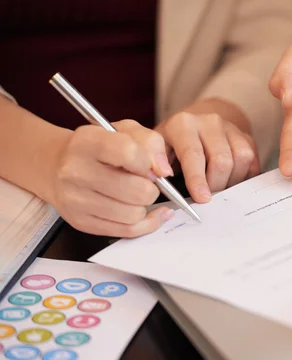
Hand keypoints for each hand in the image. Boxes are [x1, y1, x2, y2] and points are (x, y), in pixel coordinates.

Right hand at [46, 120, 174, 237]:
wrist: (57, 165)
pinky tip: (150, 213)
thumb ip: (150, 143)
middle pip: (136, 190)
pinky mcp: (81, 222)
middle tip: (146, 183)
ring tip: (137, 195)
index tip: (148, 166)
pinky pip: (126, 231)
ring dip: (144, 206)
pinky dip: (146, 223)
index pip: (128, 152)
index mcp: (87, 142)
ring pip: (133, 214)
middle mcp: (75, 171)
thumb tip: (164, 171)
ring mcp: (75, 200)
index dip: (147, 162)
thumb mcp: (126, 131)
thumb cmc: (99, 147)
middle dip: (151, 188)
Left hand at [155, 99, 259, 202]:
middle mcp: (209, 121)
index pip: (193, 154)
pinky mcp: (246, 137)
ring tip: (218, 189)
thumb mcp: (156, 151)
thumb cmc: (171, 146)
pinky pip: (253, 162)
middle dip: (216, 185)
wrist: (193, 126)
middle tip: (208, 199)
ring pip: (242, 159)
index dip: (198, 179)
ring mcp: (230, 128)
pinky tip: (230, 182)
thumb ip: (155, 164)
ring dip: (231, 182)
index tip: (202, 199)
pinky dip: (244, 177)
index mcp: (183, 124)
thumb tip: (162, 179)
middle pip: (222, 160)